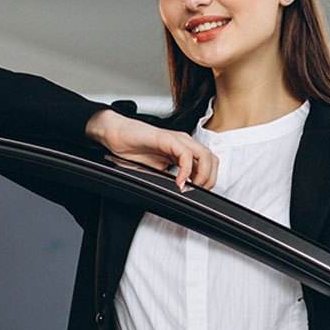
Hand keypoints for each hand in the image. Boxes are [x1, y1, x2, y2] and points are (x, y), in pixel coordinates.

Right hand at [85, 109, 218, 191]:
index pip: (209, 164)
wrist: (117, 135)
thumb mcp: (157, 170)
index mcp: (184, 149)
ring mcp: (177, 140)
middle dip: (209, 179)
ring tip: (188, 188)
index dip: (208, 180)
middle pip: (212, 160)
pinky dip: (186, 170)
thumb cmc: (134, 149)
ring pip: (205, 156)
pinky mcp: (167, 139)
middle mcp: (184, 143)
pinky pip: (185, 154)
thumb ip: (171, 178)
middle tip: (195, 192)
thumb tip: (181, 193)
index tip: (197, 193)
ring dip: (201, 176)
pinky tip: (178, 181)